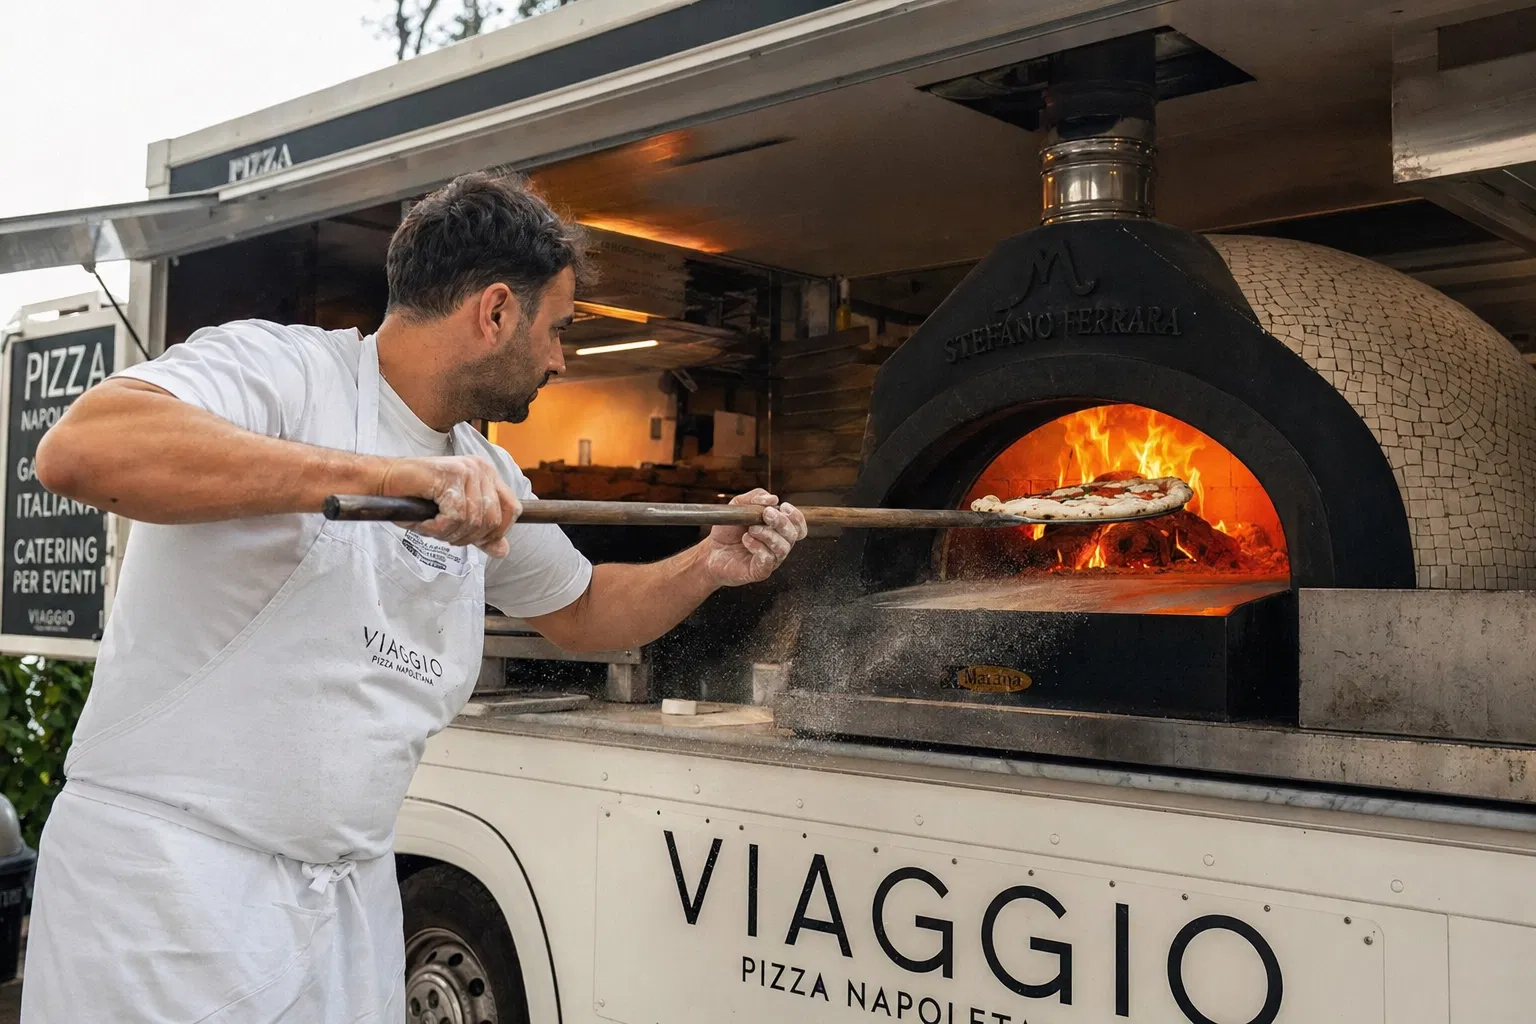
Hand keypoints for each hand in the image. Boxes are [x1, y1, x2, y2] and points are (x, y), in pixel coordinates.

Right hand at [377, 455, 519, 557]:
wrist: (383, 482)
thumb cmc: (415, 499)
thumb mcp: (454, 520)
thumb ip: (480, 533)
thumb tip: (503, 551)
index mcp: (487, 475)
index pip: (512, 509)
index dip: (497, 532)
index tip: (475, 540)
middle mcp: (481, 469)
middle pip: (492, 521)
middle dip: (467, 537)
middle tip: (443, 533)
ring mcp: (468, 469)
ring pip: (473, 521)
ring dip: (448, 533)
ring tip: (430, 526)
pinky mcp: (451, 474)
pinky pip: (455, 516)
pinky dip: (437, 528)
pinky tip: (424, 522)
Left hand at [702, 489, 806, 586]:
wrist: (711, 550)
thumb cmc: (727, 531)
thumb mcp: (739, 506)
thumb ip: (756, 498)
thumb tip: (773, 499)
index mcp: (777, 531)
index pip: (798, 526)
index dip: (796, 517)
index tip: (784, 507)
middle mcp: (778, 546)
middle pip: (792, 535)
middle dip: (781, 522)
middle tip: (765, 514)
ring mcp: (771, 560)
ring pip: (782, 548)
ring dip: (768, 534)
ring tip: (751, 529)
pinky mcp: (760, 571)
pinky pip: (768, 560)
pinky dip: (759, 547)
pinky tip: (746, 540)